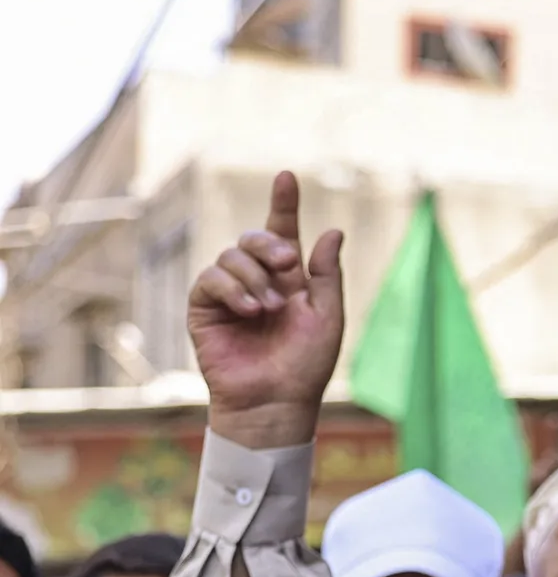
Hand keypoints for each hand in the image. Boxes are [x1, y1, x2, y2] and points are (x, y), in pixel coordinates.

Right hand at [189, 171, 344, 448]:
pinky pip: (210, 280)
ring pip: (231, 256)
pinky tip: (250, 310)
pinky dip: (232, 289)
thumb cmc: (306, 365)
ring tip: (269, 309)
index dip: (284, 204)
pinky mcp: (204, 309)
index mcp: (289, 281)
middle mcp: (258, 282)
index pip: (283, 233)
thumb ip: (327, 274)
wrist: (276, 400)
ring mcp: (229, 294)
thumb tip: (332, 230)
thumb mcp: (327, 316)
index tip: (287, 176)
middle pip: (254, 238)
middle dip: (270, 243)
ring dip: (254, 277)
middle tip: (287, 263)